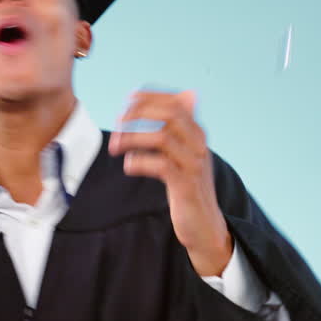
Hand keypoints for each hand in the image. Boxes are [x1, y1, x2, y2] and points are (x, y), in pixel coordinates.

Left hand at [109, 90, 232, 276]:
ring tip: (115, 146)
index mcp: (197, 135)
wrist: (205, 225)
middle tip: (118, 123)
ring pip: (163, 137)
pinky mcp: (186, 185)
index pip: (176, 103)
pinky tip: (128, 166)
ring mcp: (194, 165)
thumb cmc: (188, 189)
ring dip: (133, 138)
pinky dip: (140, 162)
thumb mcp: (183, 156)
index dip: (151, 97)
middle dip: (140, 113)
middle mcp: (199, 145)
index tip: (129, 98)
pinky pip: (161, 165)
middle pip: (171, 114)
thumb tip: (186, 95)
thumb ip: (178, 130)